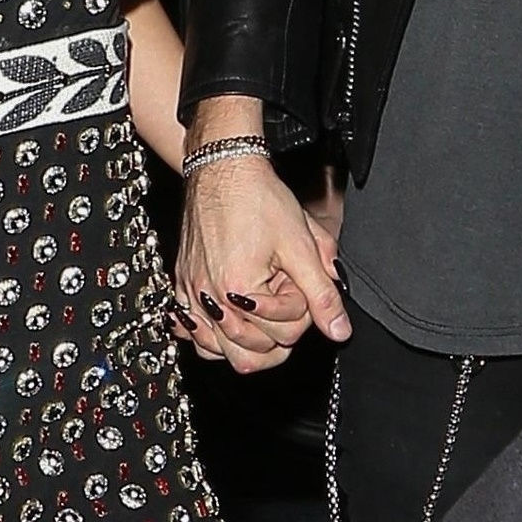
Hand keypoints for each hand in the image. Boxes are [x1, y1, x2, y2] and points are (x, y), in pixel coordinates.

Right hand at [175, 146, 350, 374]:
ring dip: (246, 342)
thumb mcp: (302, 246)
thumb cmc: (259, 198)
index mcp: (239, 291)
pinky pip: (193, 332)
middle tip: (285, 296)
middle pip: (250, 354)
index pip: (282, 334)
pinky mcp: (182, 285)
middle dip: (276, 332)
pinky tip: (231, 319)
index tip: (302, 282)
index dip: (303, 313)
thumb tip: (339, 331)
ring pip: (218, 351)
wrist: (223, 168)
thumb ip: (322, 295)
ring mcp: (191, 294)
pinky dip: (213, 335)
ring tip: (265, 315)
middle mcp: (208, 299)